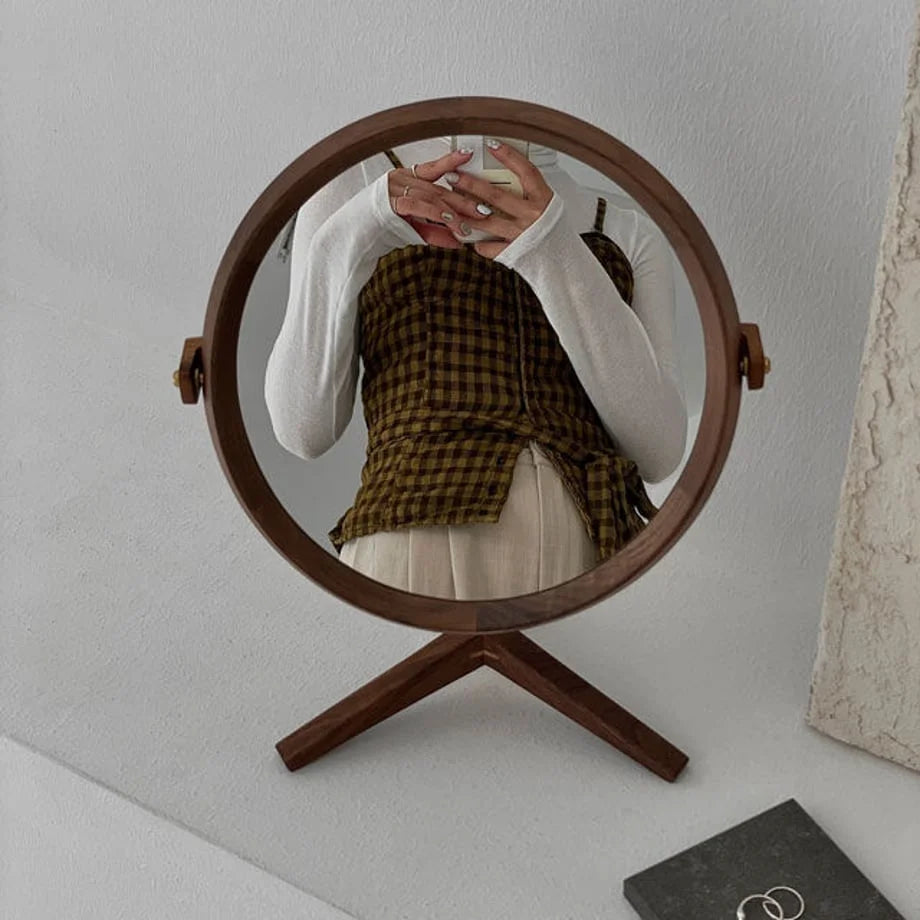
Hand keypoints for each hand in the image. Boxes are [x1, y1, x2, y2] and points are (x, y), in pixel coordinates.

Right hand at [388, 149, 488, 248]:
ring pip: (431, 197)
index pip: (432, 168)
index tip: (469, 154)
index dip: (450, 161)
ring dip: (453, 213)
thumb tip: (459, 242)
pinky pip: (419, 205)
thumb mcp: (414, 229)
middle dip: (463, 201)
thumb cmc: (381, 230)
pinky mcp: (390, 202)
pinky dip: (436, 213)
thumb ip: (435, 231)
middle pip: (439, 188)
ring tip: (469, 225)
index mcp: (405, 179)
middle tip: (484, 211)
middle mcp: (400, 180)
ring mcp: (394, 189)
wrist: (355, 236)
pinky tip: (450, 220)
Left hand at [444, 140, 554, 257]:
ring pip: (486, 221)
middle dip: (471, 184)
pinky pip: (489, 247)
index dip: (509, 156)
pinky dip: (478, 243)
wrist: (562, 261)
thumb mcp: (549, 205)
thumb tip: (510, 173)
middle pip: (496, 196)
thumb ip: (531, 192)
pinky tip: (471, 237)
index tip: (492, 145)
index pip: (526, 171)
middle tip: (453, 177)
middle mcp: (532, 215)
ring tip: (450, 205)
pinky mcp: (513, 252)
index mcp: (544, 199)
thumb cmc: (554, 232)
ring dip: (465, 213)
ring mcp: (521, 234)